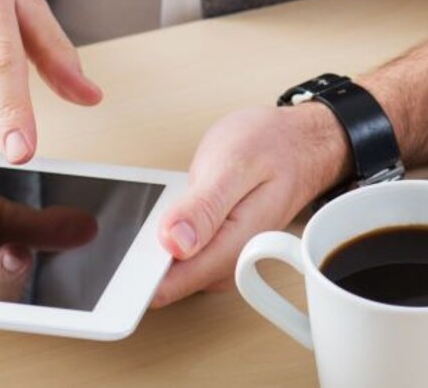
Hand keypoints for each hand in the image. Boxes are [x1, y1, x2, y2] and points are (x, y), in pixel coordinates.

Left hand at [150, 103, 350, 307]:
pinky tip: (177, 205)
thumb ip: (205, 206)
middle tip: (158, 205)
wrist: (301, 143)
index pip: (170, 285)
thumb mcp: (236, 162)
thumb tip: (173, 242)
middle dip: (145, 251)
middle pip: (165, 279)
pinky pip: (178, 254)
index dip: (138, 270)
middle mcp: (230, 263)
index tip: (126, 246)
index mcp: (234, 247)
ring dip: (156, 241)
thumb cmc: (274, 146)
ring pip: (169, 267)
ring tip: (172, 199)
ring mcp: (223, 259)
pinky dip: (168, 232)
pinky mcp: (216, 250)